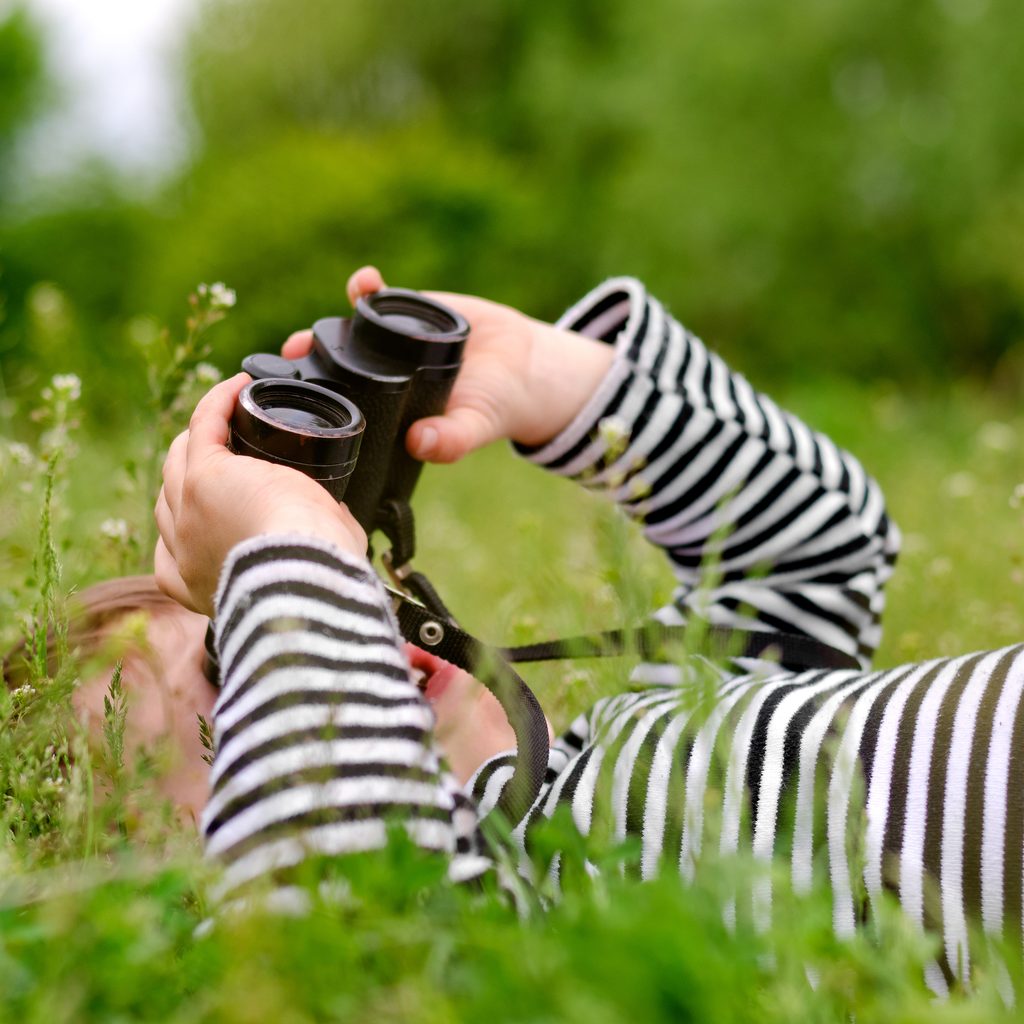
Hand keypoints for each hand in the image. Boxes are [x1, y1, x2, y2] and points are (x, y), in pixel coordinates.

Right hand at [154, 373, 367, 616]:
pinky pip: (204, 425)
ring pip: (179, 458)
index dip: (190, 524)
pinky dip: (219, 402)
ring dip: (203, 433)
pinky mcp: (204, 474)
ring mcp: (186, 510)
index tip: (220, 508)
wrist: (301, 577)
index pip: (171, 552)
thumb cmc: (311, 581)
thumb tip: (339, 520)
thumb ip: (313, 546)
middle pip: (169, 497)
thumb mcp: (311, 568)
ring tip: (232, 412)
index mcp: (197, 585)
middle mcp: (181, 551)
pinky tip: (239, 386)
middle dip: (192, 471)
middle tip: (233, 450)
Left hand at [281, 266, 614, 463]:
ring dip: (326, 329)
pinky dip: (367, 288)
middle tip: (292, 356)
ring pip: (347, 334)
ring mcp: (389, 345)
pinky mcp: (407, 313)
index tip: (295, 398)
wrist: (523, 366)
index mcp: (388, 410)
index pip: (343, 408)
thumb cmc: (494, 406)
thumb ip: (453, 439)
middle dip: (308, 363)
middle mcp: (380, 378)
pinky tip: (365, 281)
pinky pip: (379, 299)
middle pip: (332, 368)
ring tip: (312, 329)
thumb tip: (421, 444)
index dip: (316, 403)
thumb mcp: (476, 425)